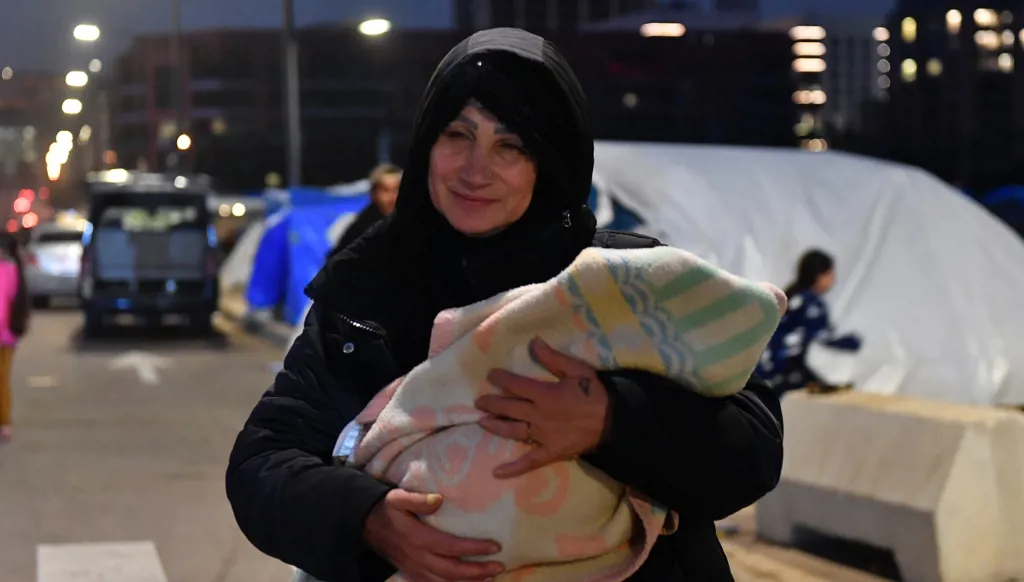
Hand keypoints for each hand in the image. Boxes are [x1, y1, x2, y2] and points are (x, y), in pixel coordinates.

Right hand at [363, 489, 503, 580]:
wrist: (366, 526)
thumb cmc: (387, 509)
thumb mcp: (397, 497)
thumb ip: (417, 498)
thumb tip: (439, 500)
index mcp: (418, 538)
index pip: (452, 547)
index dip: (474, 549)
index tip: (495, 546)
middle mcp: (418, 558)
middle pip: (452, 571)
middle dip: (478, 571)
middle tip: (499, 566)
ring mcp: (415, 569)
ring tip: (490, 577)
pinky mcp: (412, 574)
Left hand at [476, 337, 609, 478]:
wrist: (614, 421)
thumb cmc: (595, 394)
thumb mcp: (577, 370)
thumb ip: (553, 358)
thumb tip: (534, 342)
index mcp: (544, 394)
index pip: (515, 385)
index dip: (501, 379)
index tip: (491, 375)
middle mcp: (539, 415)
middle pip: (509, 408)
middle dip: (492, 403)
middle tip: (479, 402)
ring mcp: (543, 436)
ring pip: (513, 431)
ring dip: (496, 426)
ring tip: (482, 422)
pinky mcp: (550, 452)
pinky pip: (529, 461)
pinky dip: (513, 468)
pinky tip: (497, 473)